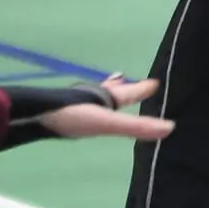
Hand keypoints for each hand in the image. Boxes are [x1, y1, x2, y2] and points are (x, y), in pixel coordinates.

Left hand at [38, 75, 172, 140]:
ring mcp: (77, 104)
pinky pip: (84, 105)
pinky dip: (92, 103)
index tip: (155, 82)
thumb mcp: (109, 123)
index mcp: (107, 100)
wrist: (38, 115)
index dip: (141, 89)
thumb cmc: (74, 116)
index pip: (129, 93)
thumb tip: (170, 127)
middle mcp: (94, 98)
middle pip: (112, 91)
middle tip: (127, 79)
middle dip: (122, 87)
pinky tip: (84, 109)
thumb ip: (137, 126)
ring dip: (106, 92)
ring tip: (111, 87)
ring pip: (97, 95)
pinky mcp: (64, 111)